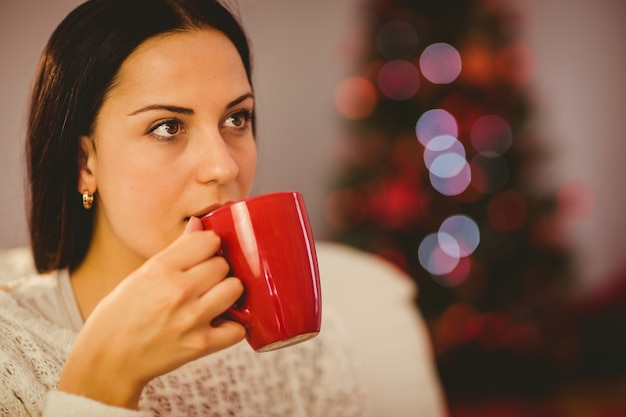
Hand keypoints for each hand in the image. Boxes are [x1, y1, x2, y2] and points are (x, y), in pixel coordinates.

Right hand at [58, 217, 245, 408]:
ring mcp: (192, 319)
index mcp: (160, 269)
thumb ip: (176, 250)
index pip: (208, 241)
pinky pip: (237, 328)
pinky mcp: (201, 345)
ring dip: (227, 293)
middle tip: (203, 281)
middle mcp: (178, 291)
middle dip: (216, 270)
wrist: (107, 361)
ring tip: (213, 299)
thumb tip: (198, 225)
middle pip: (222, 264)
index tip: (201, 256)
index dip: (207, 246)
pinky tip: (218, 323)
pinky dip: (232, 326)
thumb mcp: (141, 275)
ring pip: (234, 288)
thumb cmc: (119, 315)